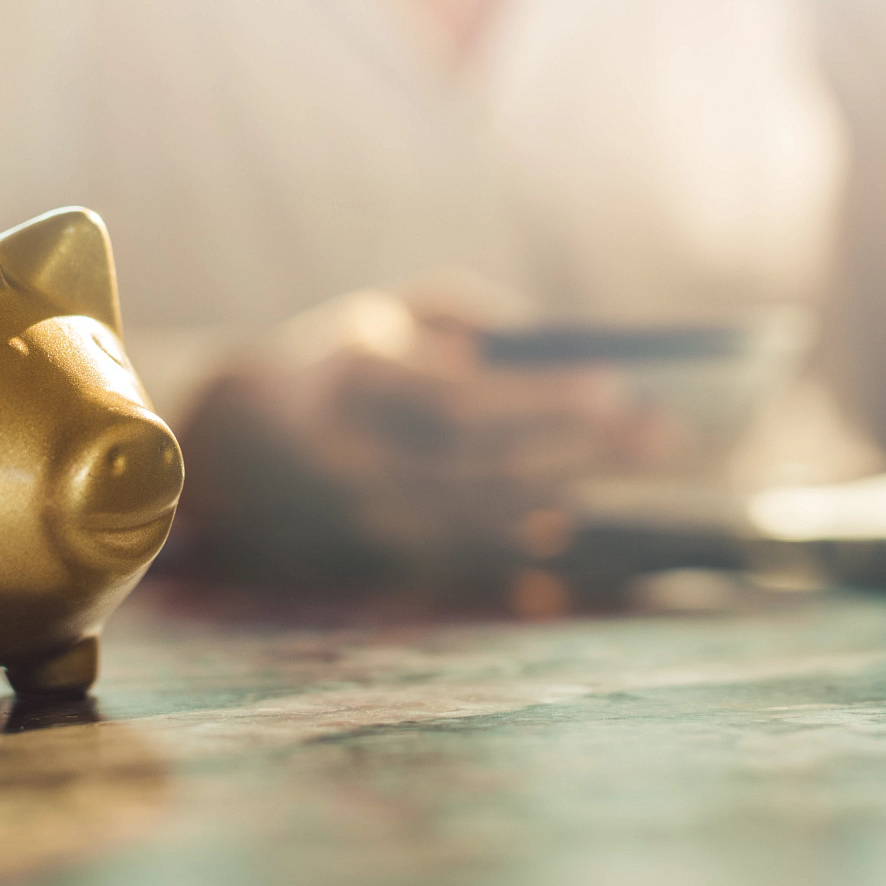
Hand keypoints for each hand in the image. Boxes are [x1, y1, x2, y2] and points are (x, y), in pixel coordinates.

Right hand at [173, 290, 668, 595]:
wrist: (225, 447)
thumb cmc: (337, 363)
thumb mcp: (387, 315)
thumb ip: (470, 320)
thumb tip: (559, 350)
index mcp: (346, 380)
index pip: (457, 399)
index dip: (538, 399)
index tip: (614, 384)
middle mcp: (345, 461)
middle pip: (480, 468)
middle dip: (577, 451)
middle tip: (660, 434)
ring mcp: (352, 524)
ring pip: (474, 526)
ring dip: (563, 506)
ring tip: (638, 485)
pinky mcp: (363, 566)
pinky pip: (455, 570)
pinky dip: (517, 564)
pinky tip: (574, 560)